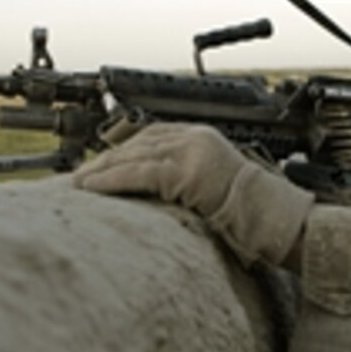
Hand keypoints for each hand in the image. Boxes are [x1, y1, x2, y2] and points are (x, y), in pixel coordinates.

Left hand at [72, 123, 312, 266]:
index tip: (99, 162)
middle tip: (79, 174)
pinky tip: (92, 188)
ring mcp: (192, 152)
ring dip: (101, 170)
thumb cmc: (248, 209)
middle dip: (106, 158)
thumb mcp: (212, 183)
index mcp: (201, 136)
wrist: (272, 216)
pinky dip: (111, 180)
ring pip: (135, 155)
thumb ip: (185, 177)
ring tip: (78, 183)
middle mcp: (195, 137)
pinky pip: (139, 173)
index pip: (151, 135)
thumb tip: (153, 189)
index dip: (122, 148)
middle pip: (138, 142)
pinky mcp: (187, 172)